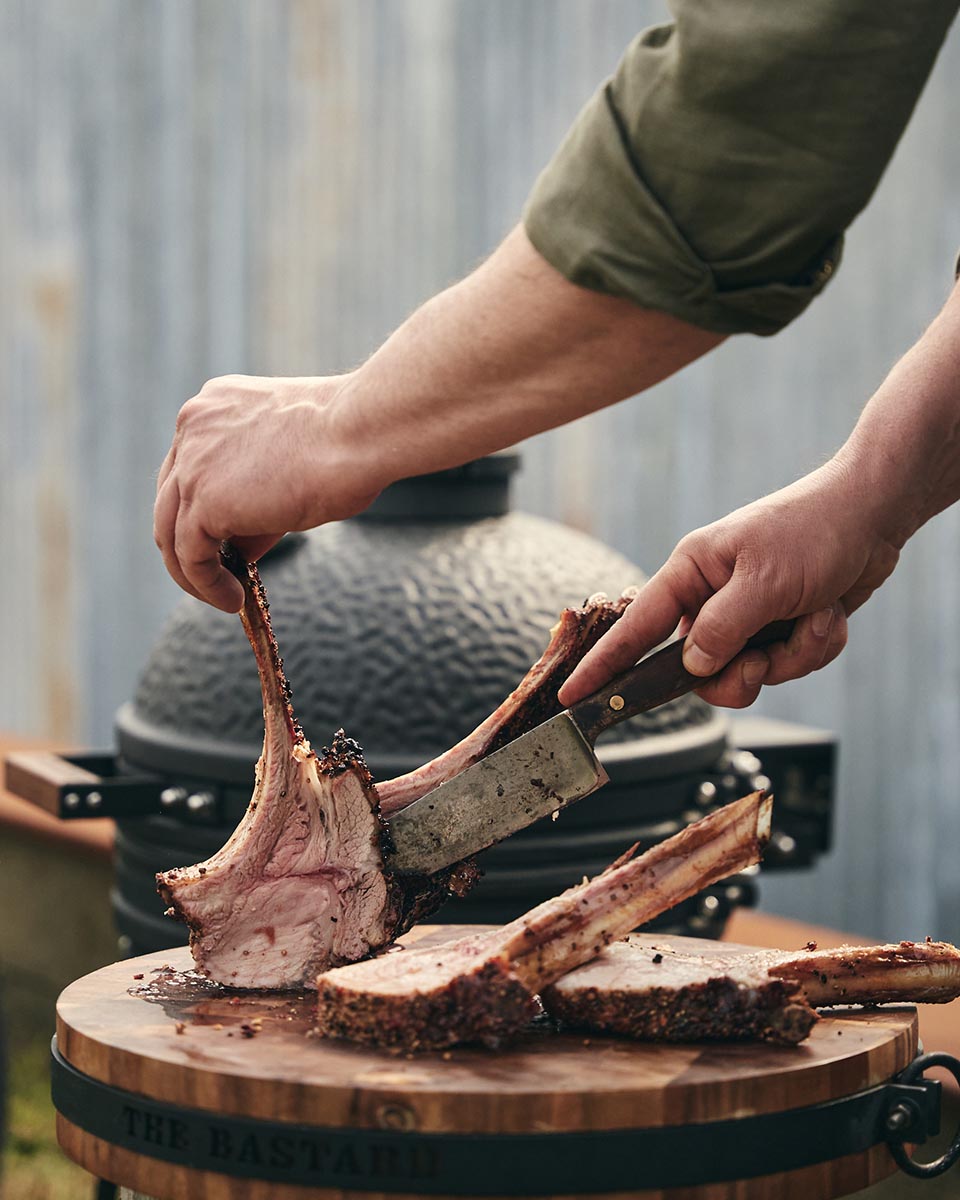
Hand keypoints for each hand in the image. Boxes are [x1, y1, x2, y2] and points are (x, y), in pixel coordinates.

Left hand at [154, 374, 381, 610]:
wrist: (360, 432)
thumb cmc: (348, 442)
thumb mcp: (288, 465)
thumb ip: (256, 499)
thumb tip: (241, 548)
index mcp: (213, 406)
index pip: (188, 468)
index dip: (201, 510)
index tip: (224, 542)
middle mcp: (192, 427)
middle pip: (170, 500)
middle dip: (190, 544)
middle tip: (217, 577)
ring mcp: (192, 463)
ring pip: (171, 533)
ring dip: (194, 574)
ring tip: (225, 598)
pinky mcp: (203, 501)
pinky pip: (190, 557)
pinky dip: (207, 585)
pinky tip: (234, 600)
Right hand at [559, 458, 901, 708]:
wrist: (874, 515)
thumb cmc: (814, 530)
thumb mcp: (763, 581)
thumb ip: (721, 629)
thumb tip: (693, 667)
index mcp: (691, 573)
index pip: (636, 628)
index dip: (604, 664)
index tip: (572, 695)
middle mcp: (711, 597)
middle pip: (698, 669)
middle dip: (740, 673)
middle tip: (762, 661)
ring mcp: (747, 616)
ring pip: (747, 673)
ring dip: (789, 656)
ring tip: (812, 618)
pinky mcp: (780, 628)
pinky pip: (786, 665)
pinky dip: (813, 646)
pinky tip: (827, 614)